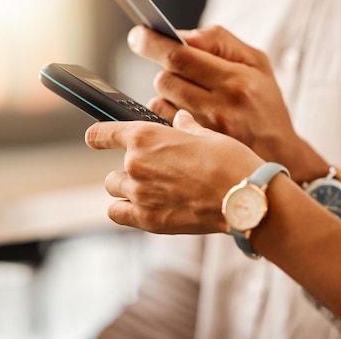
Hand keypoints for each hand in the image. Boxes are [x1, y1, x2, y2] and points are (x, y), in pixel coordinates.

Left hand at [85, 110, 264, 233]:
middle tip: (157, 171)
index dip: (99, 135)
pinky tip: (145, 207)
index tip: (96, 137)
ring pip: (115, 189)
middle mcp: (135, 164)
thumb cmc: (230, 161)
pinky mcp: (147, 220)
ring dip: (127, 188)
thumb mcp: (207, 134)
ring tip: (153, 191)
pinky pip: (117, 213)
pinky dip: (126, 210)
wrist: (244, 198)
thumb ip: (185, 128)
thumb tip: (179, 120)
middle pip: (114, 167)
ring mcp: (139, 194)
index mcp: (146, 136)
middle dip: (130, 168)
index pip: (103, 133)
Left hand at [127, 25, 328, 182]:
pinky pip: (162, 121)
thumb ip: (219, 41)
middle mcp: (220, 108)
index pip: (180, 56)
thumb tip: (182, 35)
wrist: (279, 153)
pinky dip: (167, 112)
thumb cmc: (265, 104)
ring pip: (161, 99)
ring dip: (168, 91)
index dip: (153, 43)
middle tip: (184, 71)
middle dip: (167, 69)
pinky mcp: (194, 148)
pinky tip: (187, 113)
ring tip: (193, 95)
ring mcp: (205, 131)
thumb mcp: (256, 62)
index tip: (138, 35)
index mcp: (236, 81)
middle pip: (165, 78)